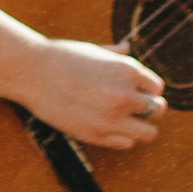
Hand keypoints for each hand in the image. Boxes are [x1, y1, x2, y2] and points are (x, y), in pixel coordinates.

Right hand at [19, 38, 167, 149]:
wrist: (35, 74)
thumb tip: (127, 48)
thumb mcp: (96, 50)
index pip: (157, 87)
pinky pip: (125, 143)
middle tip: (139, 107)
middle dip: (150, 108)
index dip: (148, 89)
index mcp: (129, 71)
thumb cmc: (64, 58)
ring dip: (142, 127)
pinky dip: (123, 137)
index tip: (139, 90)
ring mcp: (112, 118)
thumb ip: (117, 54)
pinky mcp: (97, 135)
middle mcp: (125, 96)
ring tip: (130, 122)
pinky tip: (111, 127)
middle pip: (157, 110)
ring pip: (148, 133)